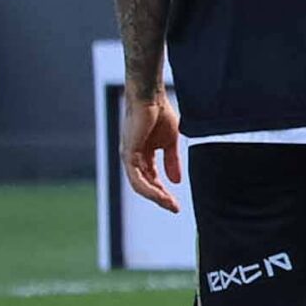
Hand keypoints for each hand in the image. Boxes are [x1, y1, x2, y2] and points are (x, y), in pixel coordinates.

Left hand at [120, 90, 182, 212]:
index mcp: (142, 156)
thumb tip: (177, 182)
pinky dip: (149, 188)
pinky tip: (160, 194)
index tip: (176, 204)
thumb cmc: (159, 114)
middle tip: (175, 208)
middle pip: (145, 185)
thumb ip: (172, 162)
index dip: (164, 192)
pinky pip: (137, 178)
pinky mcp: (128, 154)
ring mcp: (129, 157)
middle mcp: (132, 159)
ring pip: (140, 185)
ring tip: (170, 204)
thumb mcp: (170, 143)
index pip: (152, 179)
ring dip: (155, 196)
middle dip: (160, 198)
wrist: (150, 98)